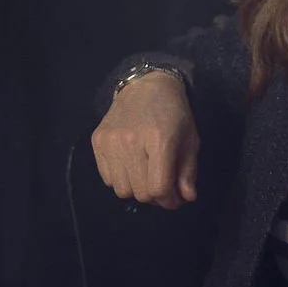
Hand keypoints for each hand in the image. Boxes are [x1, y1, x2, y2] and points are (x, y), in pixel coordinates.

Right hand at [90, 71, 200, 208]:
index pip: (159, 188)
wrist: (145, 85)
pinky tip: (131, 165)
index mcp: (159, 140)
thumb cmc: (174, 113)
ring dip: (136, 189)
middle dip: (155, 196)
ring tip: (146, 175)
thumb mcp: (190, 140)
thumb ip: (188, 171)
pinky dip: (121, 179)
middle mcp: (131, 141)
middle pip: (140, 193)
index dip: (170, 201)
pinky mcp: (97, 141)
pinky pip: (107, 179)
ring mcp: (110, 141)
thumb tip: (186, 198)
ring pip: (121, 190)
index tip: (176, 197)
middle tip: (163, 185)